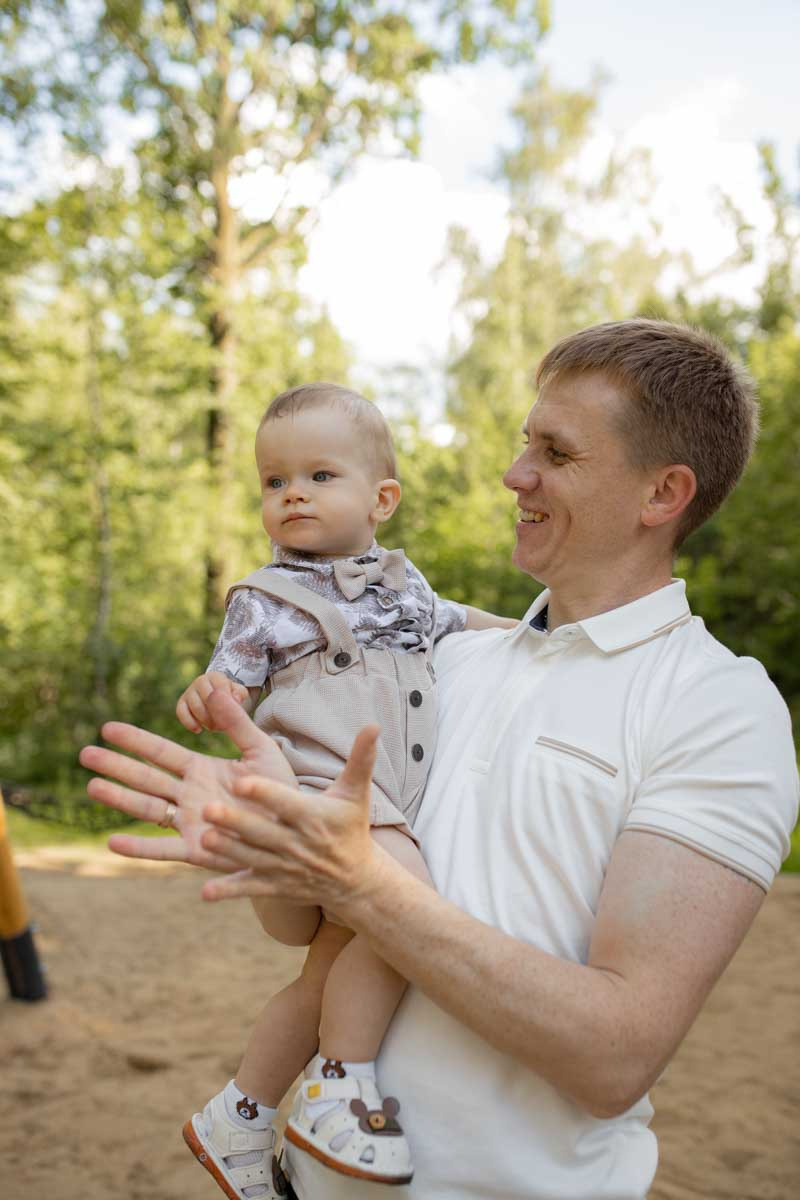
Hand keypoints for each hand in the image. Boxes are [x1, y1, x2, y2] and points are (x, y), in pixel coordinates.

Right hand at [79, 691, 297, 868]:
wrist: (295, 830)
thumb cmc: (279, 789)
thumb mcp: (260, 750)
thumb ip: (236, 722)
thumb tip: (216, 688)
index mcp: (201, 769)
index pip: (161, 752)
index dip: (134, 740)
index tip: (107, 728)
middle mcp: (189, 794)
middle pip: (145, 778)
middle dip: (116, 766)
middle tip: (84, 753)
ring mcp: (190, 822)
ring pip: (148, 809)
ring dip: (119, 799)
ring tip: (92, 787)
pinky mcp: (197, 850)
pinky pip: (163, 850)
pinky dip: (139, 847)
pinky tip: (113, 842)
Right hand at [177, 671, 250, 732]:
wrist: (218, 701)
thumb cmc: (230, 697)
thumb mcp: (239, 694)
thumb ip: (240, 694)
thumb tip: (235, 699)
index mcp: (216, 677)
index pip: (221, 689)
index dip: (227, 705)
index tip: (233, 714)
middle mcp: (201, 681)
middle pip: (208, 699)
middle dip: (217, 715)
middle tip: (224, 724)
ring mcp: (189, 691)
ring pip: (196, 707)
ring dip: (206, 721)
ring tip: (215, 726)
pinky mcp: (181, 703)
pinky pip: (181, 712)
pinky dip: (189, 723)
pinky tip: (199, 730)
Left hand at [199, 724, 382, 913]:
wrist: (355, 879)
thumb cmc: (350, 826)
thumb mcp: (355, 793)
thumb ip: (361, 758)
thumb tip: (373, 725)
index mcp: (313, 817)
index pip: (286, 802)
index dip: (265, 793)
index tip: (242, 779)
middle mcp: (297, 843)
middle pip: (262, 832)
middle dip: (236, 822)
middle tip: (207, 808)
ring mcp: (284, 868)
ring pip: (250, 858)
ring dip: (226, 851)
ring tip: (202, 838)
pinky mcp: (275, 886)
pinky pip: (250, 889)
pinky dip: (229, 891)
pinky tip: (205, 892)